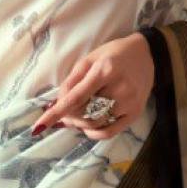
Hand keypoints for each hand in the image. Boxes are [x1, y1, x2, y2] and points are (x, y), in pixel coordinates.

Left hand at [29, 32, 154, 139]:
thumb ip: (71, 81)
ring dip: (79, 124)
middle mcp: (119, 88)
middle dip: (68, 116)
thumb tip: (56, 104)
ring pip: (94, 124)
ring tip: (76, 116)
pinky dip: (93, 133)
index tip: (39, 126)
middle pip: (84, 113)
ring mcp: (129, 103)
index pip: (75, 98)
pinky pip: (109, 132)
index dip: (56, 113)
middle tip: (63, 113)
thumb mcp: (89, 60)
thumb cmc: (113, 54)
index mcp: (105, 70)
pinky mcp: (135, 113)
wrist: (147, 55)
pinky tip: (88, 126)